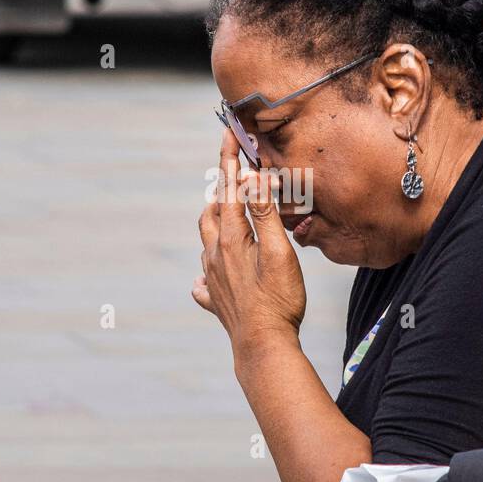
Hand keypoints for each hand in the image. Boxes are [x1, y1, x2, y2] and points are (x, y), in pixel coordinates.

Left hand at [193, 126, 305, 350]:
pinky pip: (204, 279)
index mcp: (231, 238)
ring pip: (206, 240)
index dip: (230, 159)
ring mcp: (212, 278)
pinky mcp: (215, 299)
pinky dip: (207, 267)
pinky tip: (207, 274)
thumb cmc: (278, 299)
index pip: (229, 188)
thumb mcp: (278, 251)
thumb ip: (264, 213)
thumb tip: (251, 177)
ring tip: (225, 213)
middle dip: (222, 189)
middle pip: (212, 211)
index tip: (229, 133)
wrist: (263, 347)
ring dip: (215, 221)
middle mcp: (214, 254)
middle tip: (234, 173)